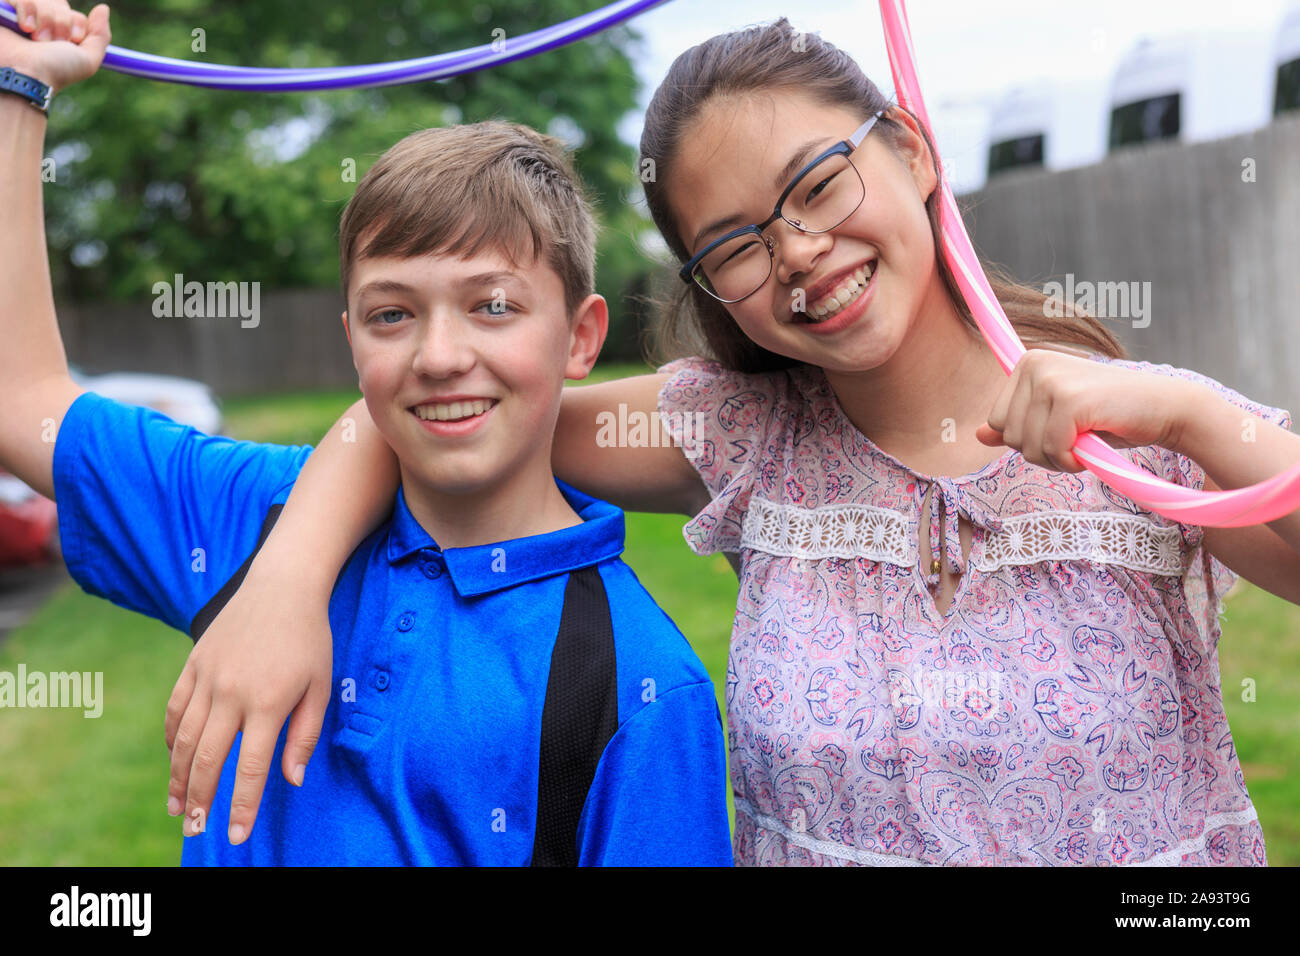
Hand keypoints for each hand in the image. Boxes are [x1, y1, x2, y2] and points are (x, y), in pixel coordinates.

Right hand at [2, 1, 110, 93]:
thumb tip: (103, 8)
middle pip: (59, 3)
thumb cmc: (55, 71)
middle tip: (51, 41)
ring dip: (46, 19)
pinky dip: (27, 9)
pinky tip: (25, 27)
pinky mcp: (4, 8)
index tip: (73, 40)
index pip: (72, 13)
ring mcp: (21, 15)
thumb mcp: (87, 59)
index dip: (76, 23)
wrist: (24, 73)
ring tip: (36, 38)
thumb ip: (100, 35)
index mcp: (59, 34)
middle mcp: (40, 23)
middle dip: (61, 22)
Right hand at [164, 552, 332, 844]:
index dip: (243, 805)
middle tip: (195, 830)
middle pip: (208, 759)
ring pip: (183, 739)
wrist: (282, 586)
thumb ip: (304, 735)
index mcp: (270, 702)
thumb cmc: (310, 639)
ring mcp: (208, 677)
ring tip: (178, 806)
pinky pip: (175, 709)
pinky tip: (174, 760)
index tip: (236, 836)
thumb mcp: (321, 686)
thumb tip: (292, 780)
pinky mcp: (193, 664)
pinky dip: (170, 739)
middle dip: (200, 800)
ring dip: (178, 777)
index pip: (252, 767)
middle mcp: (233, 692)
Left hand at [975, 348, 1195, 472]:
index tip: (1061, 431)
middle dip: (1040, 451)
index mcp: (1027, 363)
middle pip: (1007, 436)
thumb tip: (977, 434)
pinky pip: (1052, 450)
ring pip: (1026, 447)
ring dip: (1058, 458)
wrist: (1166, 409)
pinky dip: (1072, 461)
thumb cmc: (1110, 416)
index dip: (1027, 440)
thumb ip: (1018, 424)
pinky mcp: (1070, 400)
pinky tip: (1094, 445)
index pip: (996, 422)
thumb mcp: (1056, 420)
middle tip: (1076, 439)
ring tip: (1086, 440)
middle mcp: (1034, 364)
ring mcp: (1051, 380)